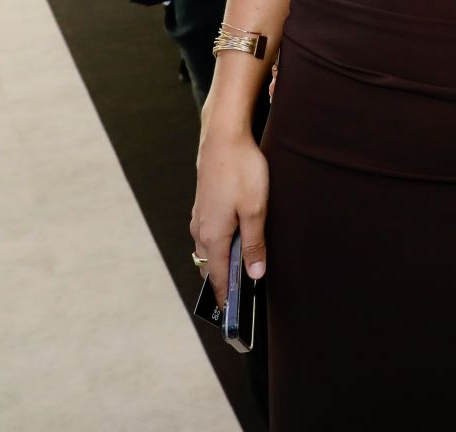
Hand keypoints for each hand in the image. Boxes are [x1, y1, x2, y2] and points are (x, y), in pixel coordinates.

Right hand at [190, 129, 269, 306]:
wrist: (223, 137)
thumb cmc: (241, 170)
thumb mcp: (256, 210)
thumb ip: (255, 244)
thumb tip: (255, 274)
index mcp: (212, 236)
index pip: (218, 278)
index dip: (225, 299)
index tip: (231, 318)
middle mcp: (201, 230)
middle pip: (212, 267)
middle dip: (224, 284)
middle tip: (238, 300)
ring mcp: (200, 216)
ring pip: (210, 250)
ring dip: (223, 263)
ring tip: (241, 274)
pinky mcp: (205, 204)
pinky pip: (210, 234)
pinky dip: (221, 245)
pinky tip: (236, 242)